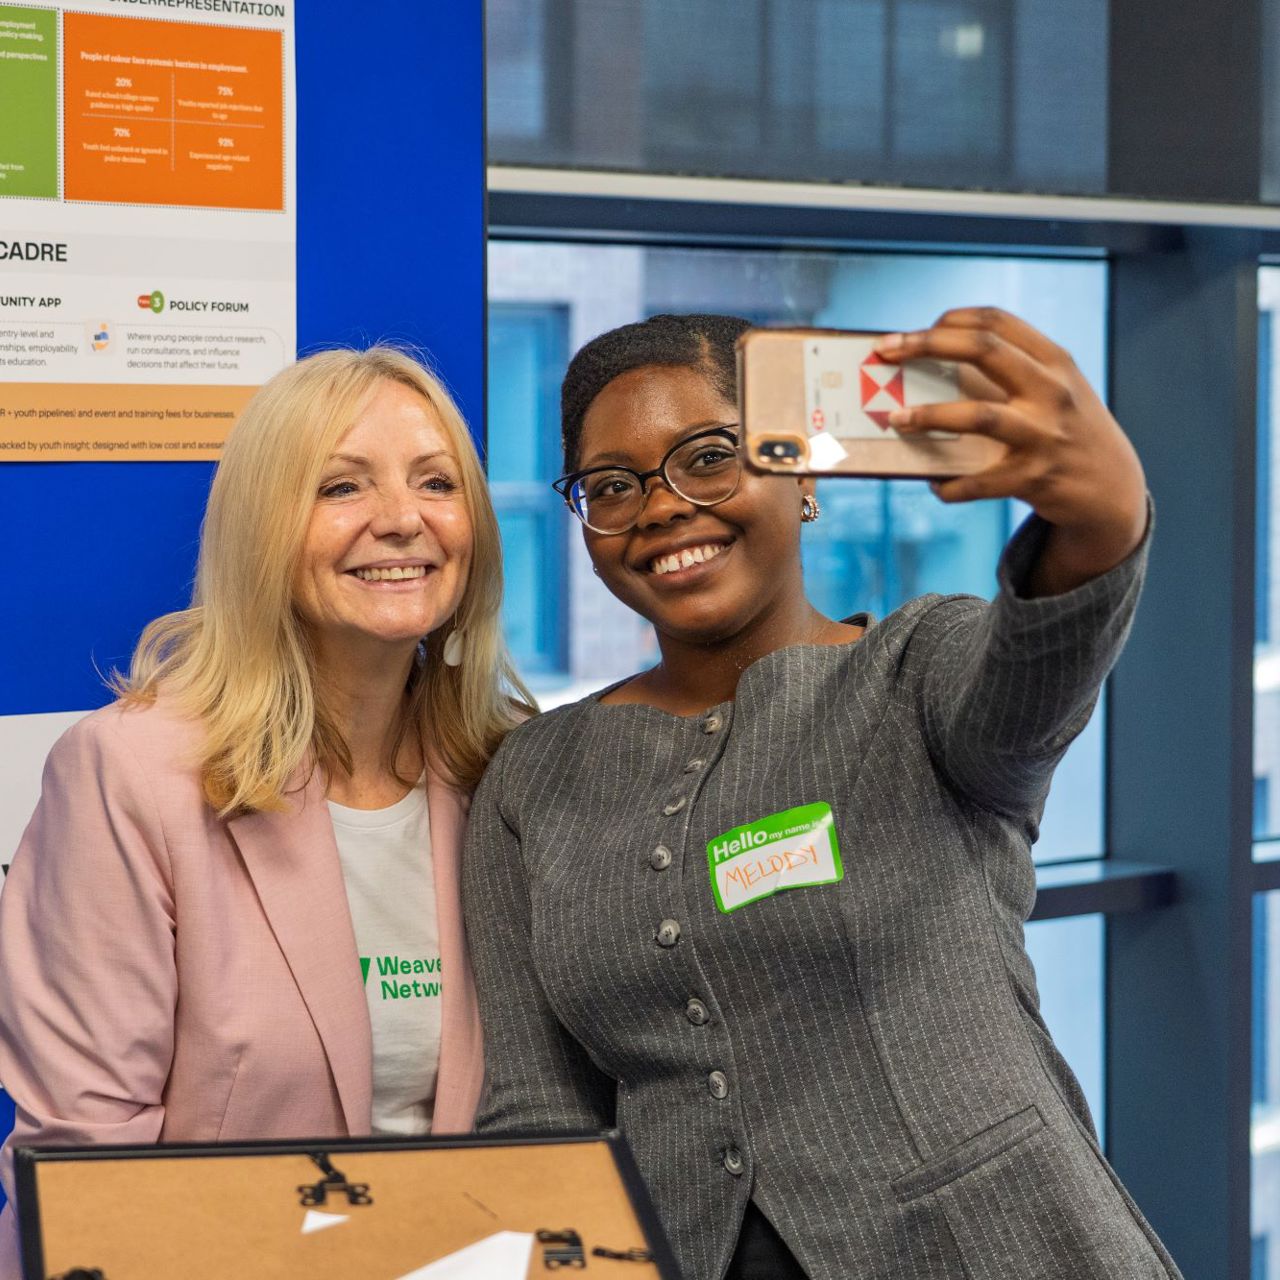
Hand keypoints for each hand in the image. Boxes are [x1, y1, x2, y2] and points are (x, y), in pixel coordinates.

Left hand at [875, 307, 1147, 595]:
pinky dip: (950, 486)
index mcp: (1054, 360)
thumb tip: (932, 360)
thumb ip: (1011, 370)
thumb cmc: (1066, 429)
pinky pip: (979, 482)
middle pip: (983, 349)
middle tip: (885, 352)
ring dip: (930, 417)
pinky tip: (935, 485)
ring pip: (979, 415)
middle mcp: (1052, 390)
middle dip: (926, 345)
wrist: (1112, 487)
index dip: (946, 321)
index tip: (908, 333)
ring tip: (896, 420)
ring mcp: (1045, 434)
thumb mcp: (1054, 389)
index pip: (995, 322)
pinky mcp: (1035, 478)